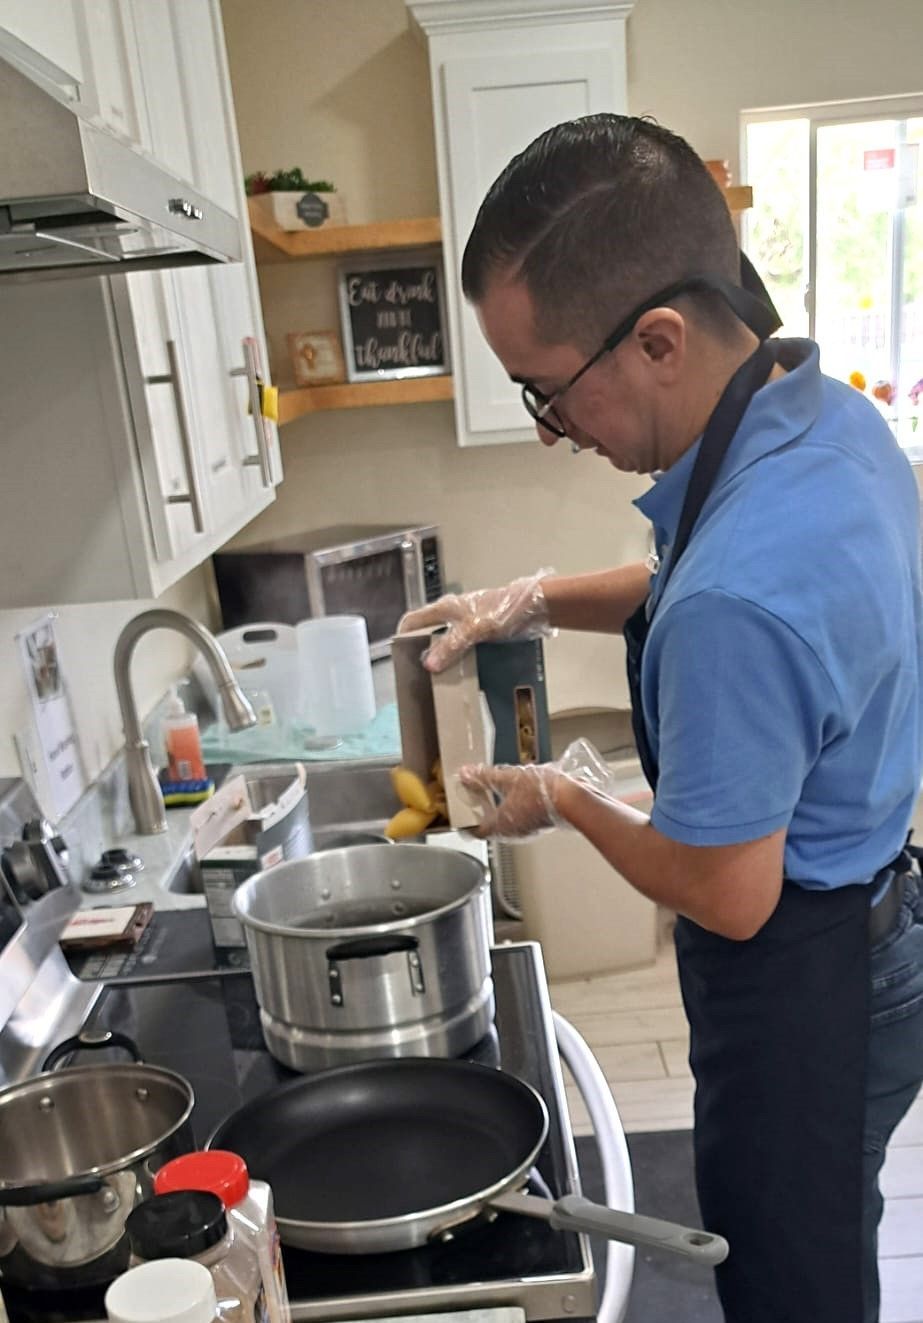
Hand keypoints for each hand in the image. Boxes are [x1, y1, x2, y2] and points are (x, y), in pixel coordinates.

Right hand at [397, 569, 553, 671]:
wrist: (534, 607)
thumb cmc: (502, 611)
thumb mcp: (474, 629)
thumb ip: (451, 645)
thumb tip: (428, 664)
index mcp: (444, 608)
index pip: (412, 620)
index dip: (403, 636)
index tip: (400, 658)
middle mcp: (452, 615)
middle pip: (428, 634)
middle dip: (423, 652)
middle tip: (421, 675)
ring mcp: (467, 624)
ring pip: (446, 643)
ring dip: (444, 659)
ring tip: (440, 680)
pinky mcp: (480, 633)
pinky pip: (463, 648)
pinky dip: (460, 660)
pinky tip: (464, 675)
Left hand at [459, 738, 618, 839]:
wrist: (574, 800)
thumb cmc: (542, 793)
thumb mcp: (509, 778)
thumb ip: (485, 777)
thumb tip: (465, 774)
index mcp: (499, 826)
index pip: (473, 831)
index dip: (464, 821)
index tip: (459, 810)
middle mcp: (511, 833)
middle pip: (488, 825)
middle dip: (481, 810)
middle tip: (475, 794)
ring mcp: (526, 831)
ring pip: (506, 821)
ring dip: (499, 807)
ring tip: (495, 789)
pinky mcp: (539, 825)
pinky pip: (520, 817)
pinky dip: (514, 807)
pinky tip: (519, 791)